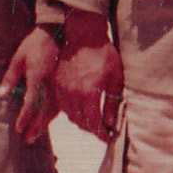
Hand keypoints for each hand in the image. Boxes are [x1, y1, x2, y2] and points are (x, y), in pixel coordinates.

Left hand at [0, 28, 59, 140]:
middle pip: (44, 111)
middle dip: (36, 127)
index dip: (25, 117)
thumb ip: (10, 79)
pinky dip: (53, 115)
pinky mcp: (63, 84)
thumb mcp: (18, 59)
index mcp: (37, 77)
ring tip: (36, 135)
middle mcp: (50, 84)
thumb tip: (0, 96)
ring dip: (44, 124)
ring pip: (54, 110)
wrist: (54, 33)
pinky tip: (47, 121)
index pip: (31, 103)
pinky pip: (60, 104)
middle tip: (28, 140)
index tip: (19, 129)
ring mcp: (59, 85)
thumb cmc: (33, 45)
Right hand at [53, 9, 121, 140]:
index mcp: (89, 93)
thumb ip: (113, 103)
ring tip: (91, 121)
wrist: (84, 36)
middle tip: (101, 130)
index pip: (94, 123)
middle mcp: (73, 94)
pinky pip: (62, 105)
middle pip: (81, 122)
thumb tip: (112, 123)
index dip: (101, 133)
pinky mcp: (57, 83)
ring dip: (81, 122)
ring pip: (70, 115)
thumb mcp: (115, 78)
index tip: (107, 136)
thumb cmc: (103, 54)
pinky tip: (79, 110)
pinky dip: (70, 112)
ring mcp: (63, 89)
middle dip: (92, 129)